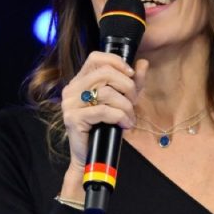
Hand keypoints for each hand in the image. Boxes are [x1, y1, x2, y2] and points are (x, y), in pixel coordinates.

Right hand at [60, 52, 148, 180]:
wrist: (91, 156)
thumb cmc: (105, 128)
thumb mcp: (122, 101)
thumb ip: (132, 82)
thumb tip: (142, 63)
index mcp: (80, 81)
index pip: (95, 58)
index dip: (116, 61)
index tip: (131, 74)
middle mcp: (72, 89)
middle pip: (104, 73)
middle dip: (126, 86)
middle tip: (133, 101)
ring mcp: (70, 104)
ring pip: (105, 93)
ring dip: (125, 105)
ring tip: (129, 117)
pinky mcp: (73, 119)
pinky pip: (102, 111)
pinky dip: (119, 116)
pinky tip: (124, 124)